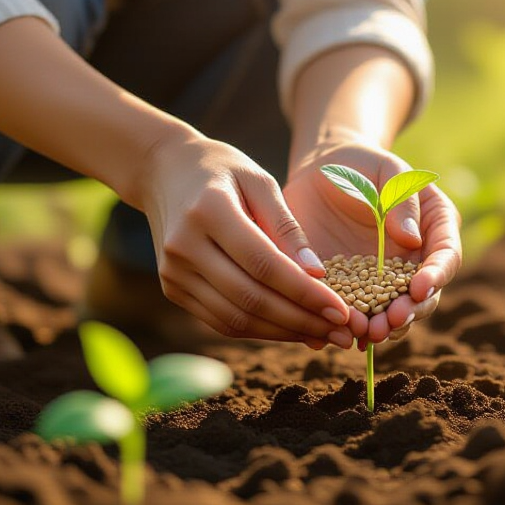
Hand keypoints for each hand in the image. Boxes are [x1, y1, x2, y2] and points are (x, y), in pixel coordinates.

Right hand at [138, 132, 354, 348]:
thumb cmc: (222, 170)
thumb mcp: (260, 181)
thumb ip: (288, 227)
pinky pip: (221, 321)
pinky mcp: (172, 289)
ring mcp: (173, 273)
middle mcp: (184, 247)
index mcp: (208, 211)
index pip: (263, 264)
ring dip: (284, 333)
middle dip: (301, 320)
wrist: (164, 172)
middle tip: (341, 332)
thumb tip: (317, 274)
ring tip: (323, 334)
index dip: (304, 293)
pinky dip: (260, 330)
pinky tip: (292, 329)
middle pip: (250, 298)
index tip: (341, 309)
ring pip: (236, 319)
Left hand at [284, 140, 461, 347]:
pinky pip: (357, 312)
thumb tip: (413, 240)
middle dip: (409, 311)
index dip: (436, 276)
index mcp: (435, 227)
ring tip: (366, 333)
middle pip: (423, 294)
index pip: (446, 256)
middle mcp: (415, 260)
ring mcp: (384, 279)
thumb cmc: (362, 165)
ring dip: (382, 326)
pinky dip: (351, 325)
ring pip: (392, 311)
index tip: (418, 288)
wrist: (322, 172)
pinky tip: (340, 334)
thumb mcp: (386, 171)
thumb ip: (402, 200)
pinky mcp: (354, 289)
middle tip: (390, 320)